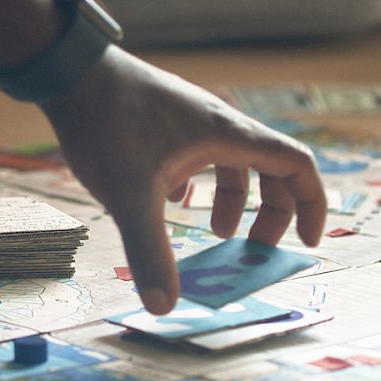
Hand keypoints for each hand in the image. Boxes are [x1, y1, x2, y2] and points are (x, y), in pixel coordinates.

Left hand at [41, 46, 326, 314]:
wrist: (70, 73)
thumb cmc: (107, 126)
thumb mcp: (131, 195)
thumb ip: (149, 251)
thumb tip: (165, 307)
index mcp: (227, 135)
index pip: (296, 164)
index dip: (310, 204)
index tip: (305, 241)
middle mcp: (217, 124)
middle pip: (269, 168)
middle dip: (268, 212)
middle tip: (250, 247)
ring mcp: (190, 121)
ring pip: (230, 163)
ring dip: (231, 200)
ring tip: (214, 231)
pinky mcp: (165, 122)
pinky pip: (198, 155)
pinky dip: (197, 184)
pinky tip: (169, 199)